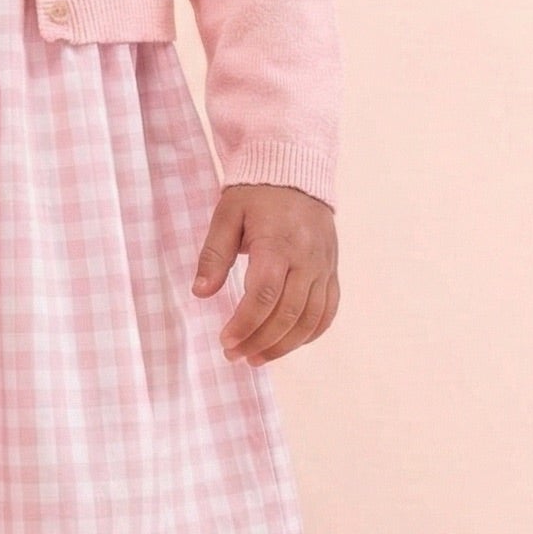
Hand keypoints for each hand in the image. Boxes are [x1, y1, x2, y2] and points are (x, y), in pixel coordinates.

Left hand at [191, 182, 338, 365]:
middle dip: (259, 341)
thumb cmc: (256, 195)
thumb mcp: (226, 216)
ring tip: (256, 359)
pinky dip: (310, 334)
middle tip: (234, 356)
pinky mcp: (332, 271)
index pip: (264, 295)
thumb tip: (200, 292)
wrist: (296, 174)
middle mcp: (307, 259)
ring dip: (283, 346)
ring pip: (311, 319)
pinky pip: (328, 311)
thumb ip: (213, 255)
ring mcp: (324, 267)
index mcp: (278, 243)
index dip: (245, 323)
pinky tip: (286, 345)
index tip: (225, 341)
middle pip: (288, 313)